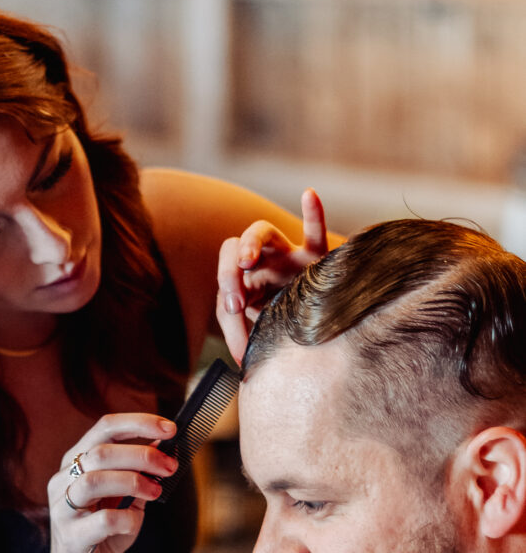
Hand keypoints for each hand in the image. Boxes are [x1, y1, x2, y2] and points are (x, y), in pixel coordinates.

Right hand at [45, 413, 177, 552]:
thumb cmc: (103, 533)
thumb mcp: (126, 498)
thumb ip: (140, 475)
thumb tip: (165, 448)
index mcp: (76, 462)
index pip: (105, 427)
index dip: (138, 423)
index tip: (171, 428)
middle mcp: (63, 480)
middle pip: (100, 452)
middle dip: (142, 455)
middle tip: (170, 467)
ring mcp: (62, 508)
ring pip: (94, 480)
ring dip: (133, 482)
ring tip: (155, 492)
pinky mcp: (70, 537)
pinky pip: (103, 521)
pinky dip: (127, 519)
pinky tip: (133, 524)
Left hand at [216, 188, 328, 364]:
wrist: (325, 327)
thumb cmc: (289, 329)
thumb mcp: (263, 333)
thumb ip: (245, 337)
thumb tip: (241, 358)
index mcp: (247, 283)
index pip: (227, 283)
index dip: (227, 302)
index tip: (237, 323)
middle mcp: (264, 265)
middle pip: (233, 248)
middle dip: (227, 273)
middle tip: (236, 303)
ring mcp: (289, 257)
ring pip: (263, 232)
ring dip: (251, 243)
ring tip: (247, 261)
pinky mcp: (317, 257)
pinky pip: (315, 232)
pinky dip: (313, 213)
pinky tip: (308, 194)